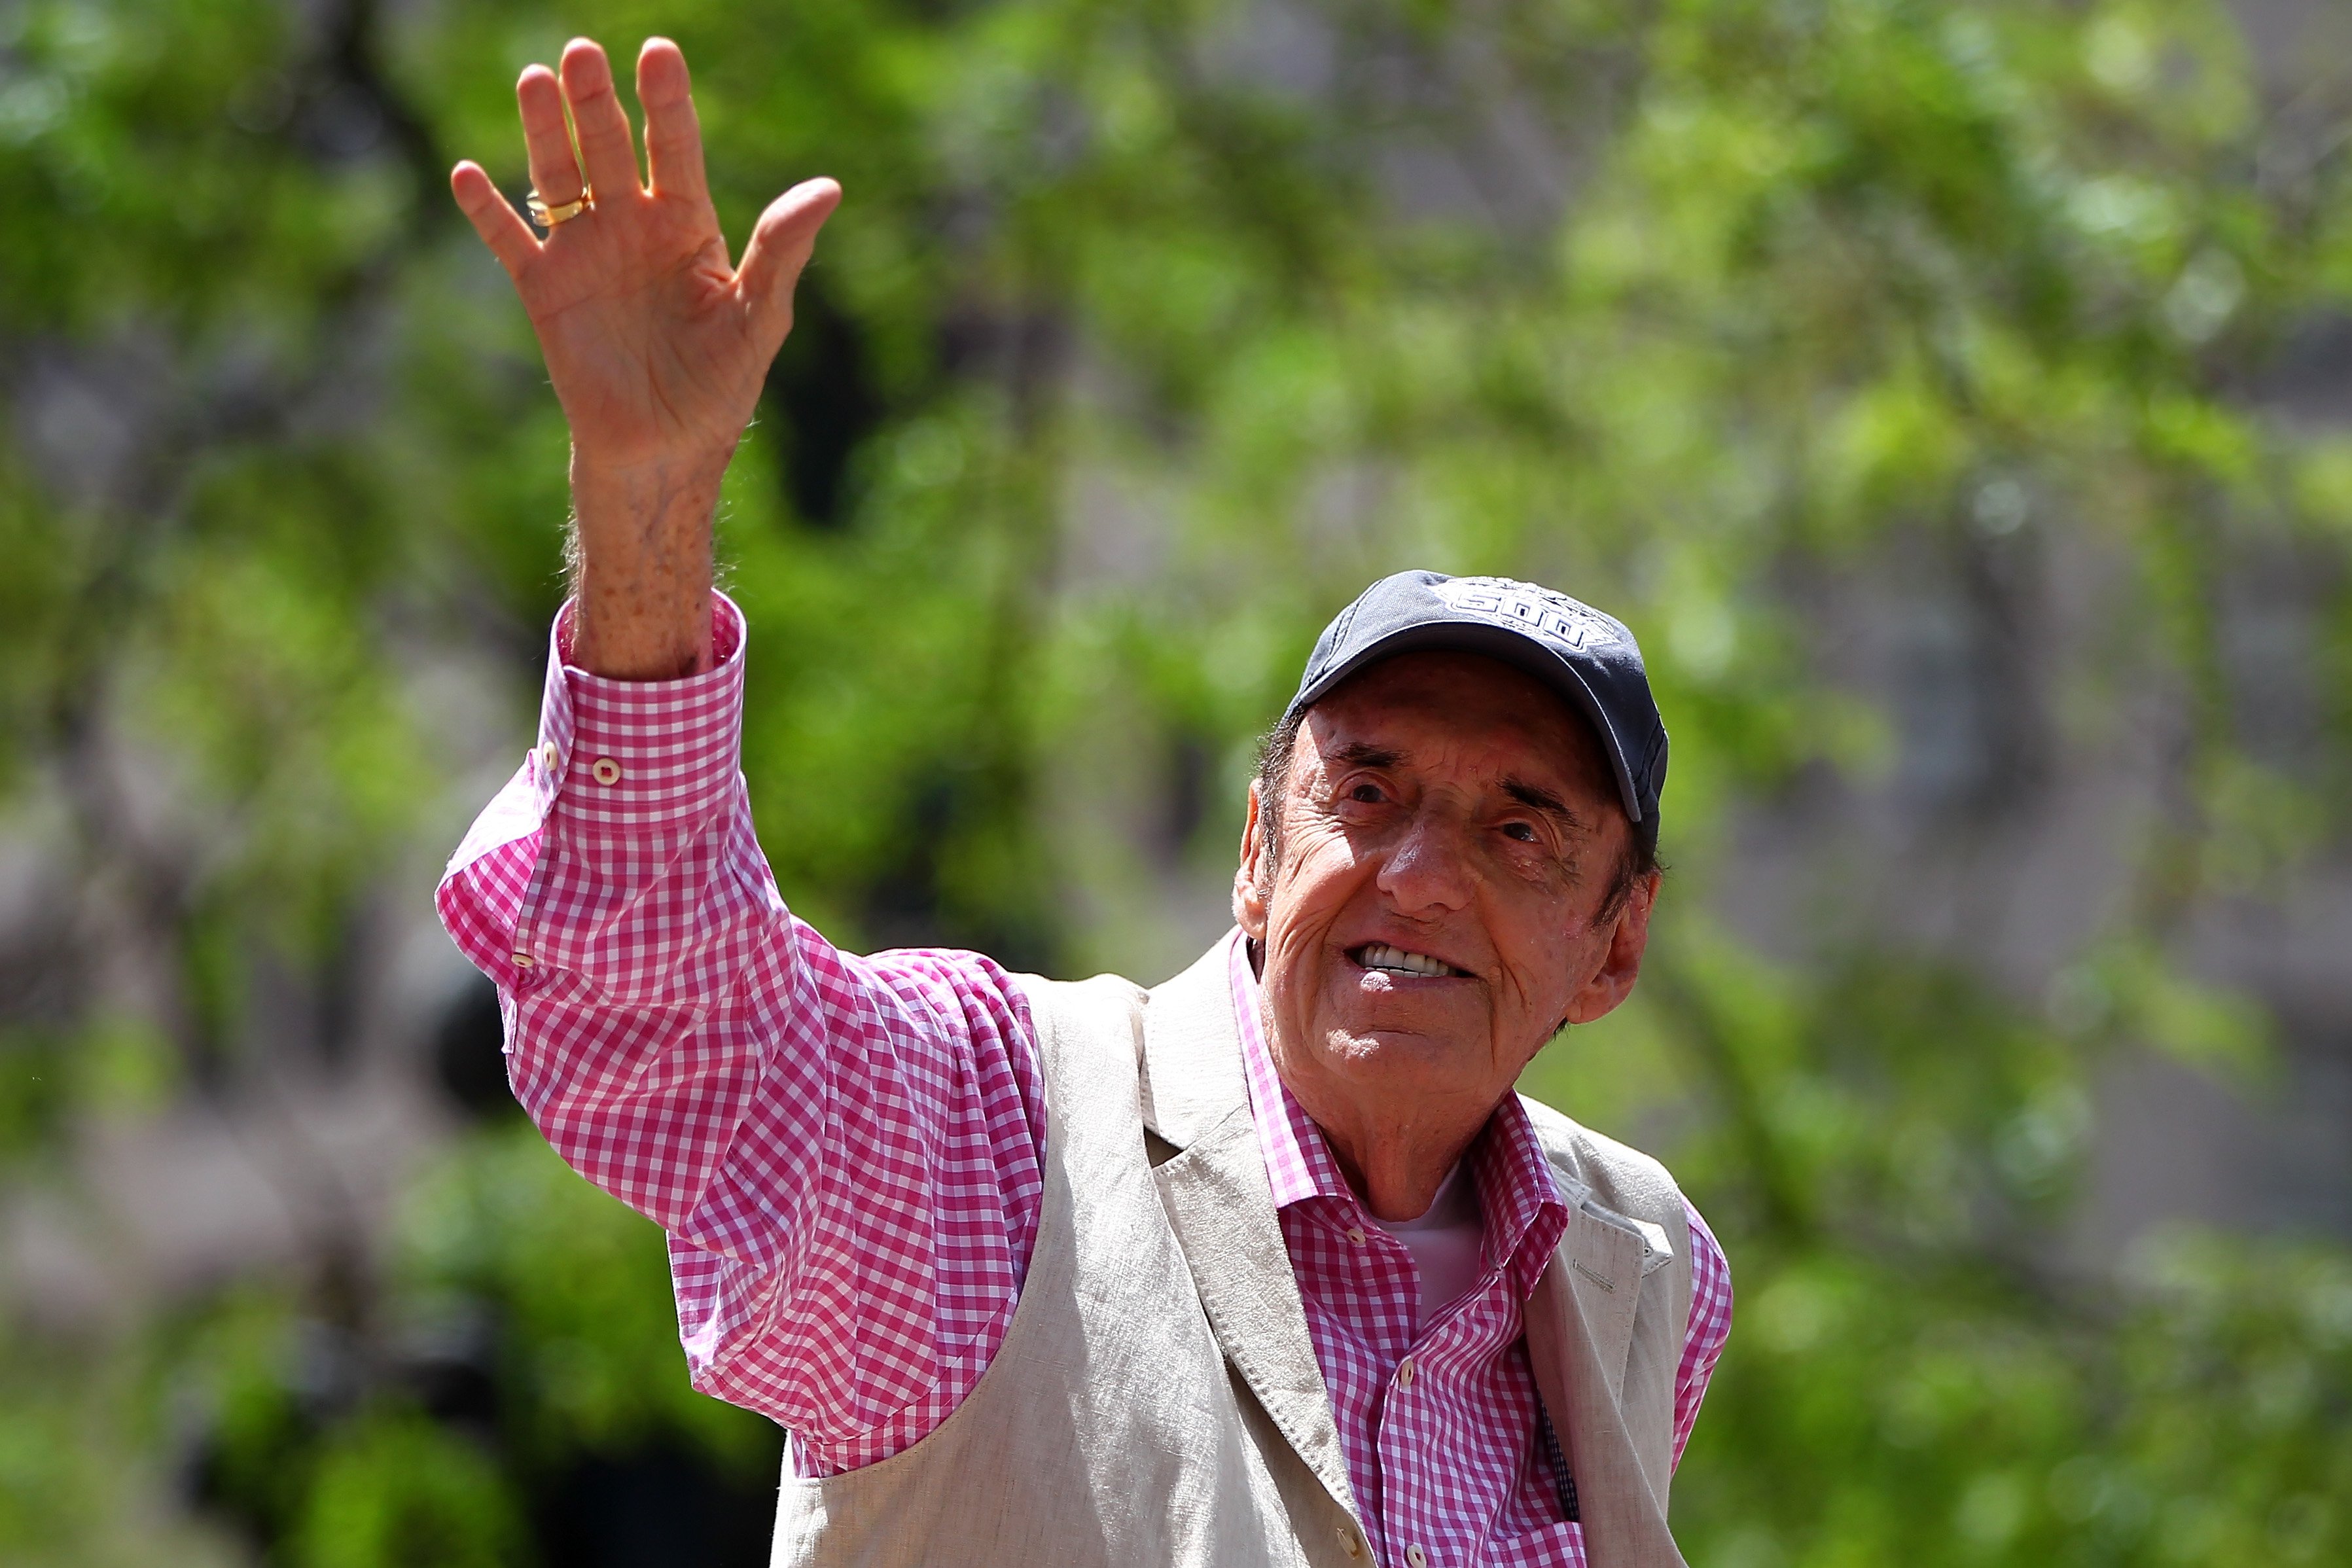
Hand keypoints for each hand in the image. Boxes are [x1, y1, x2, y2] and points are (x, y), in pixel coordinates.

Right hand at [449, 37, 838, 677]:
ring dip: (545, 130)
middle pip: (610, 147)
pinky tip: (469, 174)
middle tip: (583, 52)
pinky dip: (488, 211)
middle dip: (597, 102)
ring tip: (536, 78)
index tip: (658, 53)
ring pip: (559, 176)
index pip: (675, 147)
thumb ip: (782, 250)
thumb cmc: (720, 387)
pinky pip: (510, 241)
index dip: (666, 102)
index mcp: (688, 224)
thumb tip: (828, 188)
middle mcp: (632, 226)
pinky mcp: (545, 292)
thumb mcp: (759, 316)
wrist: (666, 451)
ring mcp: (585, 253)